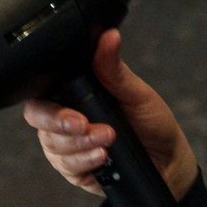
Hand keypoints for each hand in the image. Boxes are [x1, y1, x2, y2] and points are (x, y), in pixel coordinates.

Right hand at [21, 29, 198, 201]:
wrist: (167, 159)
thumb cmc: (150, 121)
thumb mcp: (135, 92)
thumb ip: (114, 69)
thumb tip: (109, 37)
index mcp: (72, 92)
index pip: (42, 90)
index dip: (49, 101)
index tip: (75, 112)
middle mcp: (63, 118)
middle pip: (38, 118)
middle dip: (60, 124)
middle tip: (86, 126)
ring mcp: (66, 145)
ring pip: (52, 146)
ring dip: (80, 145)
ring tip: (108, 141)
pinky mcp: (74, 169)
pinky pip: (66, 167)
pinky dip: (84, 162)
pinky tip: (102, 158)